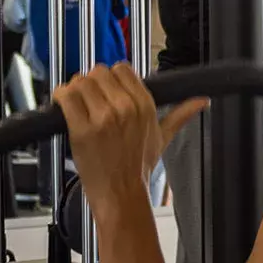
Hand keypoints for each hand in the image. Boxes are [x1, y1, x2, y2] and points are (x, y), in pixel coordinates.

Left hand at [53, 64, 206, 205]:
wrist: (122, 193)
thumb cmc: (138, 168)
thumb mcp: (163, 137)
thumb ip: (181, 114)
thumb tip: (201, 102)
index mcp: (144, 105)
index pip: (121, 69)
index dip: (110, 79)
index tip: (105, 92)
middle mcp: (125, 108)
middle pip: (98, 72)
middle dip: (91, 84)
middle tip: (89, 101)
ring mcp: (104, 118)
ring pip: (81, 82)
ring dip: (74, 91)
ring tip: (77, 106)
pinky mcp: (82, 128)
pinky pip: (66, 97)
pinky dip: (61, 98)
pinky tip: (64, 108)